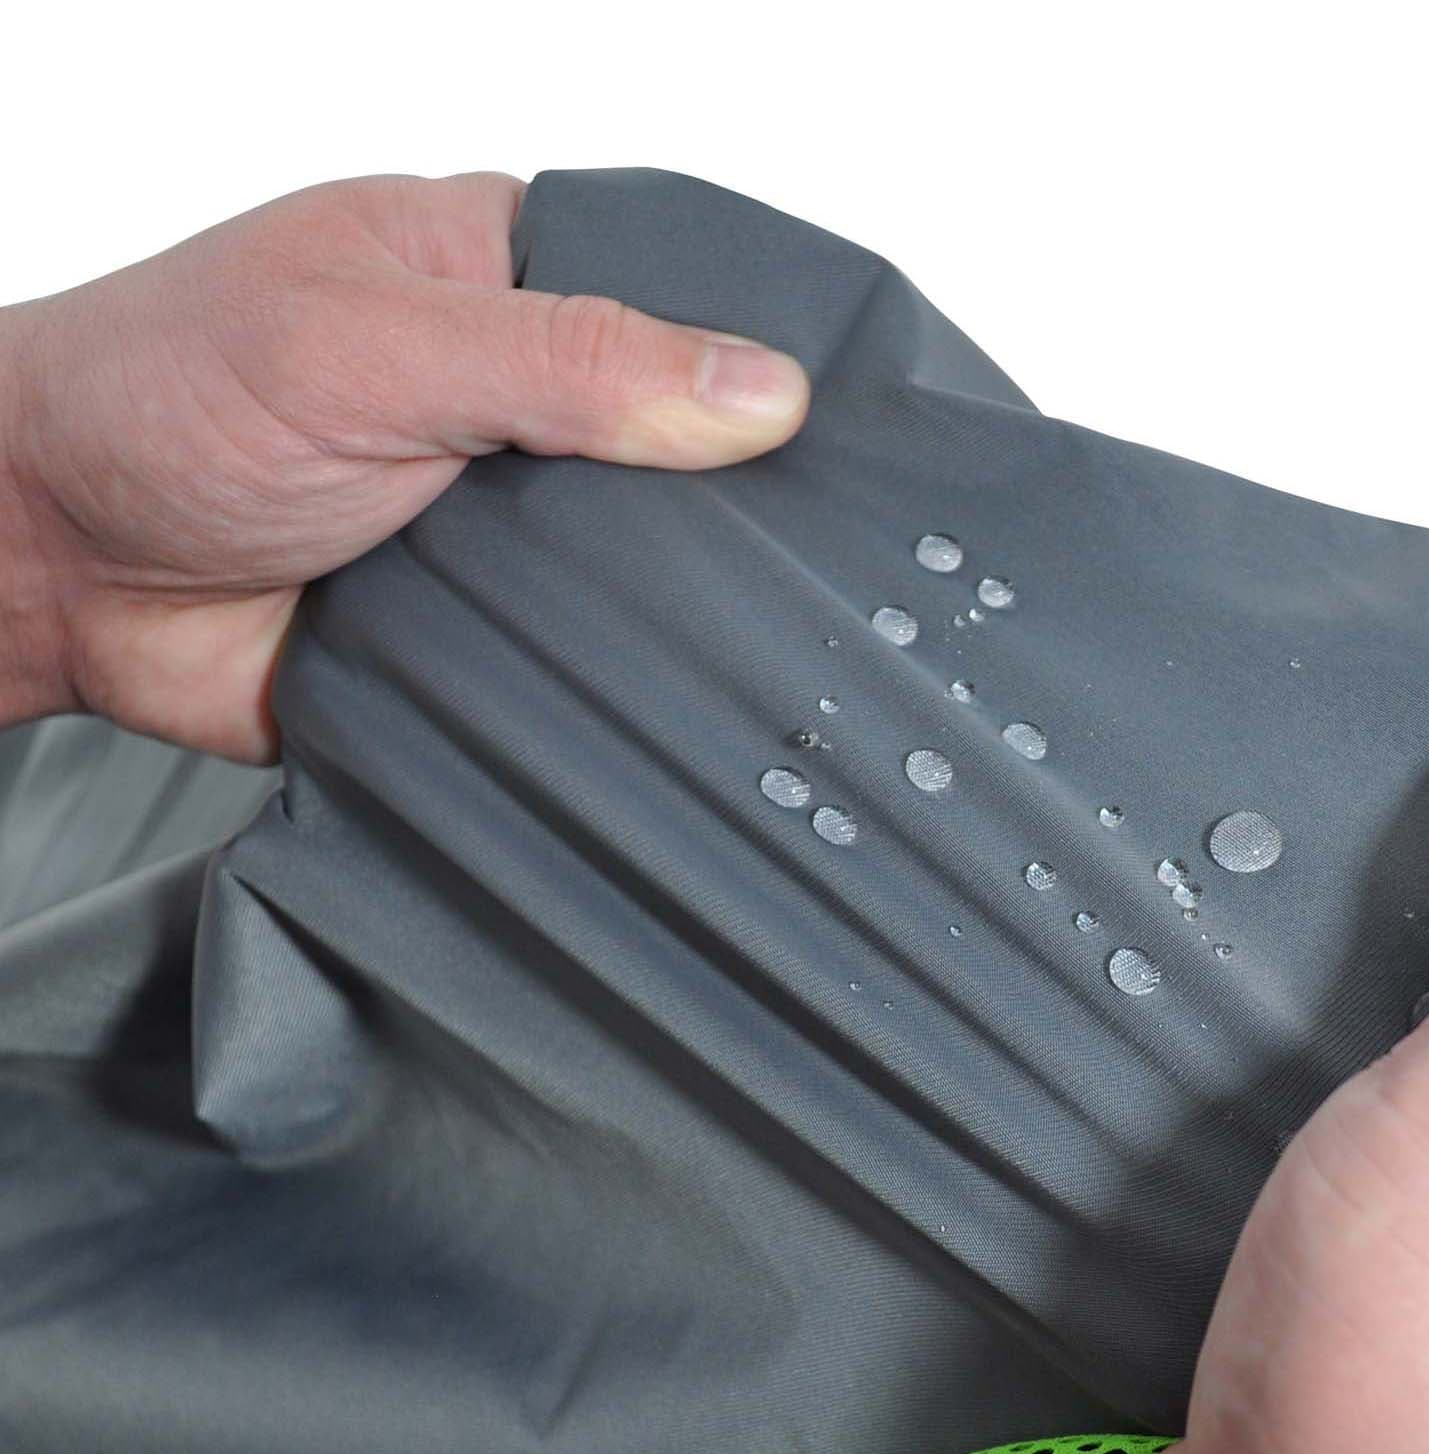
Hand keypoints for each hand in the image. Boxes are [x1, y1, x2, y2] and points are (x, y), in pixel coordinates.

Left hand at [0, 173, 808, 758]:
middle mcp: (519, 402)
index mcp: (503, 280)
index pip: (683, 298)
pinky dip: (612, 687)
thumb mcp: (375, 345)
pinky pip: (580, 664)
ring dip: (671, 606)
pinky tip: (672, 704)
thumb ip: (568, 364)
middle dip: (733, 505)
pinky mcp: (483, 631)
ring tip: (763, 640)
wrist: (49, 571)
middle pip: (682, 451)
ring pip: (641, 569)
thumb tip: (757, 389)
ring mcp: (506, 523)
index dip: (767, 358)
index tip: (854, 421)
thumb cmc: (158, 399)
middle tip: (820, 553)